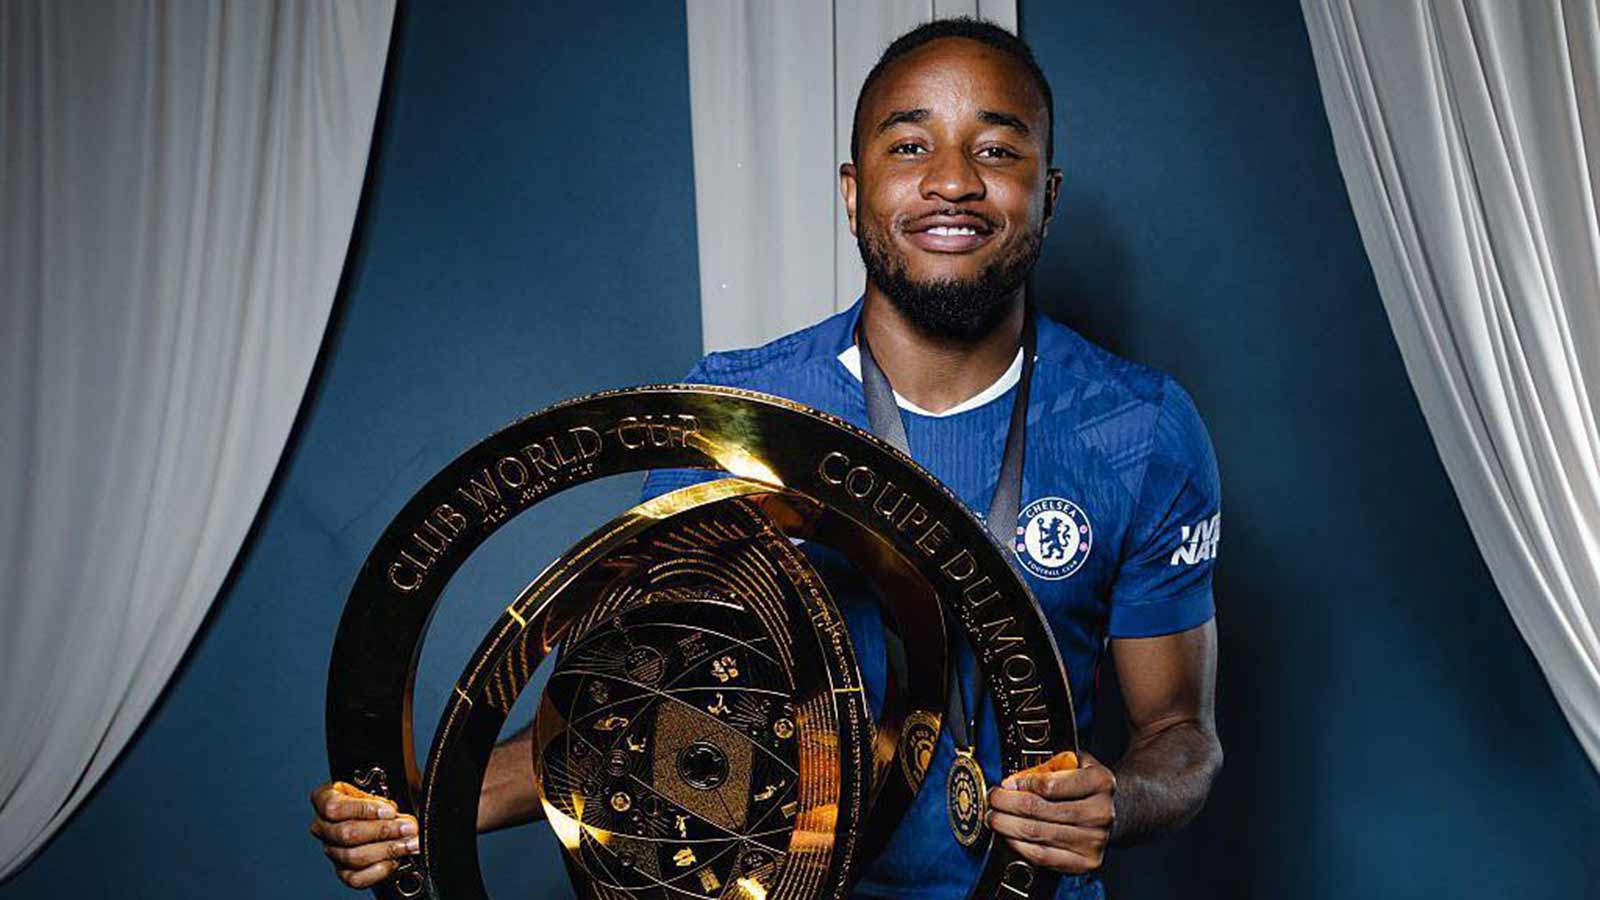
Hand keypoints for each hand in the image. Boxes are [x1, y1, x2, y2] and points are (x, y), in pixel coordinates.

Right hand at [308, 781, 419, 889]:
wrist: (380, 817)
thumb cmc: (376, 800)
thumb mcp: (378, 787)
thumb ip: (383, 798)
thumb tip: (394, 813)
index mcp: (325, 800)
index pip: (334, 807)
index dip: (364, 810)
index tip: (390, 811)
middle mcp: (323, 827)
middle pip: (347, 833)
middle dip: (383, 831)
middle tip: (408, 828)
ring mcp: (332, 850)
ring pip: (353, 856)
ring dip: (387, 850)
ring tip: (410, 843)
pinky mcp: (343, 871)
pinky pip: (356, 878)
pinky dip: (379, 870)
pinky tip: (394, 860)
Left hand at [986, 750, 1115, 874]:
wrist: (1111, 812)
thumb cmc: (1085, 786)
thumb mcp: (1073, 763)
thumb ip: (1047, 766)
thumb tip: (1013, 783)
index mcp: (1100, 782)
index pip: (1049, 785)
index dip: (1022, 784)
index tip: (1006, 784)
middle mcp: (1101, 813)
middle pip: (1039, 810)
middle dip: (1007, 804)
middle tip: (993, 799)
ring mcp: (1094, 840)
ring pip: (1037, 833)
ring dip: (1007, 825)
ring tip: (995, 817)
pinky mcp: (1085, 862)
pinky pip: (1042, 856)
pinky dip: (1019, 845)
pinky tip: (1009, 835)